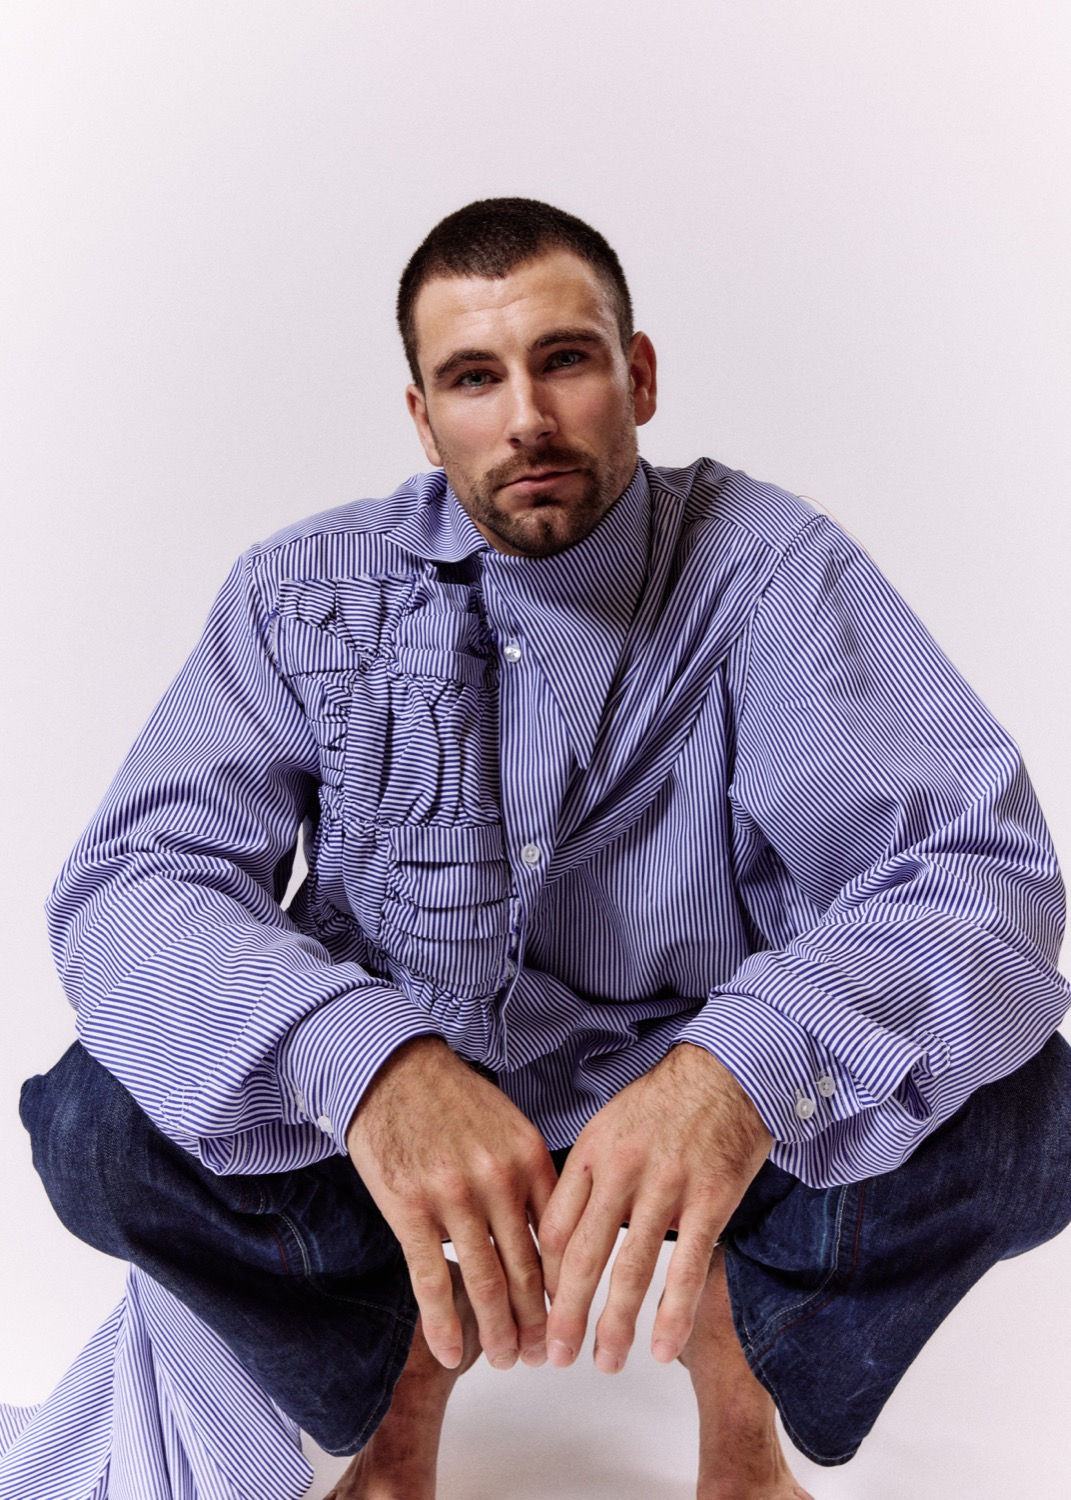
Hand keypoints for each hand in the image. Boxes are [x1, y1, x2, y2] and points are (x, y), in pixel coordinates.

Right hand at [345, 1036, 557, 1369]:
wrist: (393, 1071)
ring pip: (486, 1282)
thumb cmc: (454, 1102)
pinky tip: (451, 1354)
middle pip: (528, 1271)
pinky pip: (431, 1279)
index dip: (568, 1289)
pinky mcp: (409, 1208)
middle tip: (544, 1357)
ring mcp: (453, 1196)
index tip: (570, 1320)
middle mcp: (497, 1180)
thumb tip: (554, 1238)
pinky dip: (444, 1324)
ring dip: (499, 1333)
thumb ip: (532, 1179)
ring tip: (506, 1361)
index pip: (561, 1239)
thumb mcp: (509, 1128)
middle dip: (538, 1324)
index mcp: (529, 1159)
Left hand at [538, 1044, 771, 1373]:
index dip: (544, 1277)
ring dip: (614, 1325)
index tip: (541, 1309)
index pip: (553, 1228)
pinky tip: (661, 1348)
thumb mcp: (610, 1125)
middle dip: (565, 1315)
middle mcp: (622, 1170)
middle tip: (555, 1358)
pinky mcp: (709, 1199)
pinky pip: (686, 1267)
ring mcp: (666, 1185)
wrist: (728, 1069)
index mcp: (591, 1152)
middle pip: (582, 1256)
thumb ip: (586, 1177)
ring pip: (631, 1269)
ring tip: (605, 1362)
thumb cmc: (665, 1103)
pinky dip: (672, 1314)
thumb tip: (559, 1236)